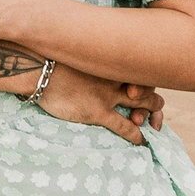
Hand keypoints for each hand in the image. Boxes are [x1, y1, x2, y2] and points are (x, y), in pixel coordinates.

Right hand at [33, 64, 163, 147]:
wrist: (38, 68)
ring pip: (143, 107)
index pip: (143, 72)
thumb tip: (95, 61)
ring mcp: (108, 95)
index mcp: (113, 62)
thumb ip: (94, 60)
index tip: (148, 92)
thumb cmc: (54, 61)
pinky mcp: (98, 112)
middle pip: (149, 89)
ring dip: (150, 118)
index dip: (150, 84)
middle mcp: (116, 76)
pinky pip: (126, 127)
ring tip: (154, 127)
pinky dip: (136, 135)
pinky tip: (142, 141)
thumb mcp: (79, 53)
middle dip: (156, 102)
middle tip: (155, 113)